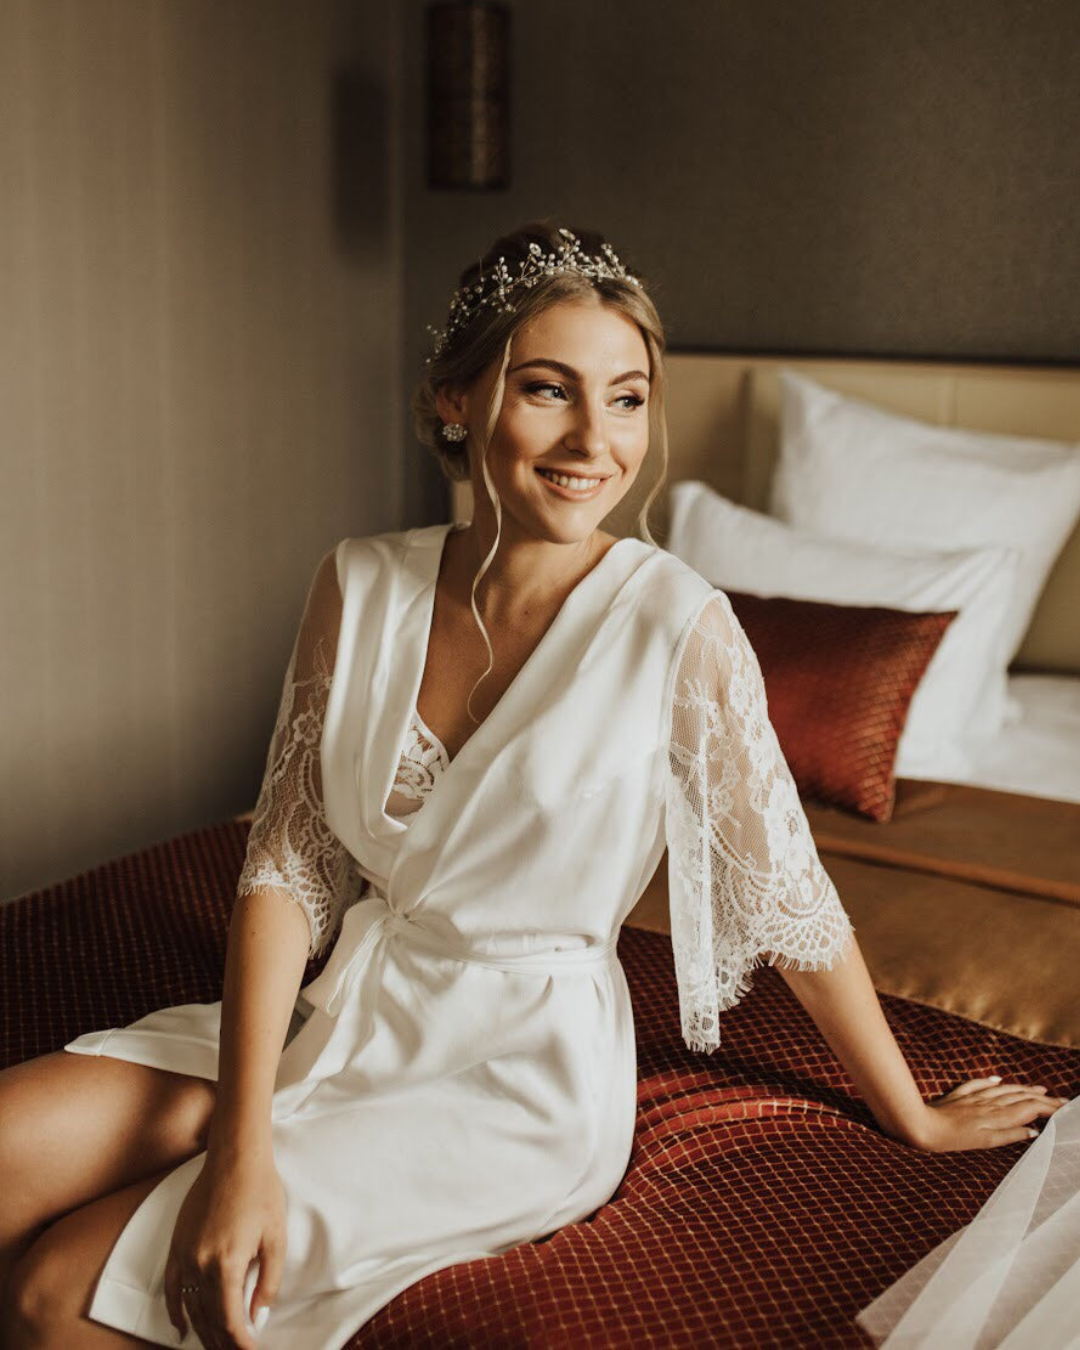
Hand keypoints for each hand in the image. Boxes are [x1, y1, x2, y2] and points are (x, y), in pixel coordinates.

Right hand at [164, 1143, 285, 1347]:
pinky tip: (181, 1329)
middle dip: (223, 1343)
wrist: (235, 1157)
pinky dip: (175, 1311)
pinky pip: (171, 1287)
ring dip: (203, 1332)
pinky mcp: (177, 1245)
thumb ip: (268, 1282)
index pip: (230, 1320)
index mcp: (227, 1265)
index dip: (240, 1343)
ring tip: (216, 1347)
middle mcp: (201, 1264)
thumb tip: (259, 1318)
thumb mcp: (276, 1238)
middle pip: (209, 1319)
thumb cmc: (261, 1192)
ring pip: (190, 1307)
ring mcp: (185, 1255)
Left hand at [903, 1076, 1069, 1152]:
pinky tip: (997, 1080)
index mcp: (997, 1115)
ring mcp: (974, 1097)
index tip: (1063, 1107)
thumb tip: (1033, 1130)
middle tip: (1060, 1099)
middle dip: (1041, 1097)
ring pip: (1004, 1089)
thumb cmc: (954, 1138)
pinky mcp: (959, 1094)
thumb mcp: (985, 1142)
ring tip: (1038, 1089)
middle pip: (1020, 1096)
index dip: (1047, 1107)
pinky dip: (992, 1082)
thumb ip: (1010, 1134)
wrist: (922, 1125)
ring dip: (1023, 1088)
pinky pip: (980, 1084)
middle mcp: (988, 1103)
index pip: (1029, 1108)